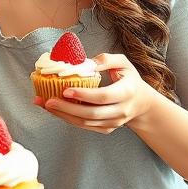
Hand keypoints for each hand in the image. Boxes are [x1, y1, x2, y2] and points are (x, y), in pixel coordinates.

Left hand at [35, 52, 156, 133]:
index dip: (83, 95)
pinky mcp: (107, 128)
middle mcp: (121, 111)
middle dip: (67, 108)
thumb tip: (87, 62)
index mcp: (126, 92)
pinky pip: (85, 126)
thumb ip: (107, 59)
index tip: (65, 90)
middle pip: (91, 114)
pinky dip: (68, 119)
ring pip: (86, 123)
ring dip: (63, 115)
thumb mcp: (124, 63)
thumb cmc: (130, 79)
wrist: (142, 103)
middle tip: (48, 101)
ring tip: (45, 105)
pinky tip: (55, 110)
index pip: (103, 96)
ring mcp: (114, 122)